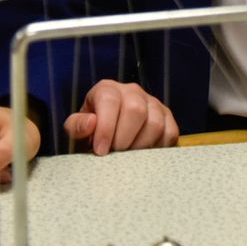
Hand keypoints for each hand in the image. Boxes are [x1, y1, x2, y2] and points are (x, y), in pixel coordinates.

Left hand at [63, 80, 178, 155]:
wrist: (109, 132)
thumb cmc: (93, 130)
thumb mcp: (77, 128)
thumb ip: (77, 126)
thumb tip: (90, 123)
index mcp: (108, 90)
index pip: (109, 101)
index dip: (105, 128)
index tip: (100, 150)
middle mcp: (132, 92)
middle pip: (135, 110)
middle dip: (123, 138)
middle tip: (115, 153)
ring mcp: (153, 103)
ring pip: (155, 123)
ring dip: (140, 146)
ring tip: (128, 156)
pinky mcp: (167, 118)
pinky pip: (169, 133)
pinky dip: (157, 148)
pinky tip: (143, 154)